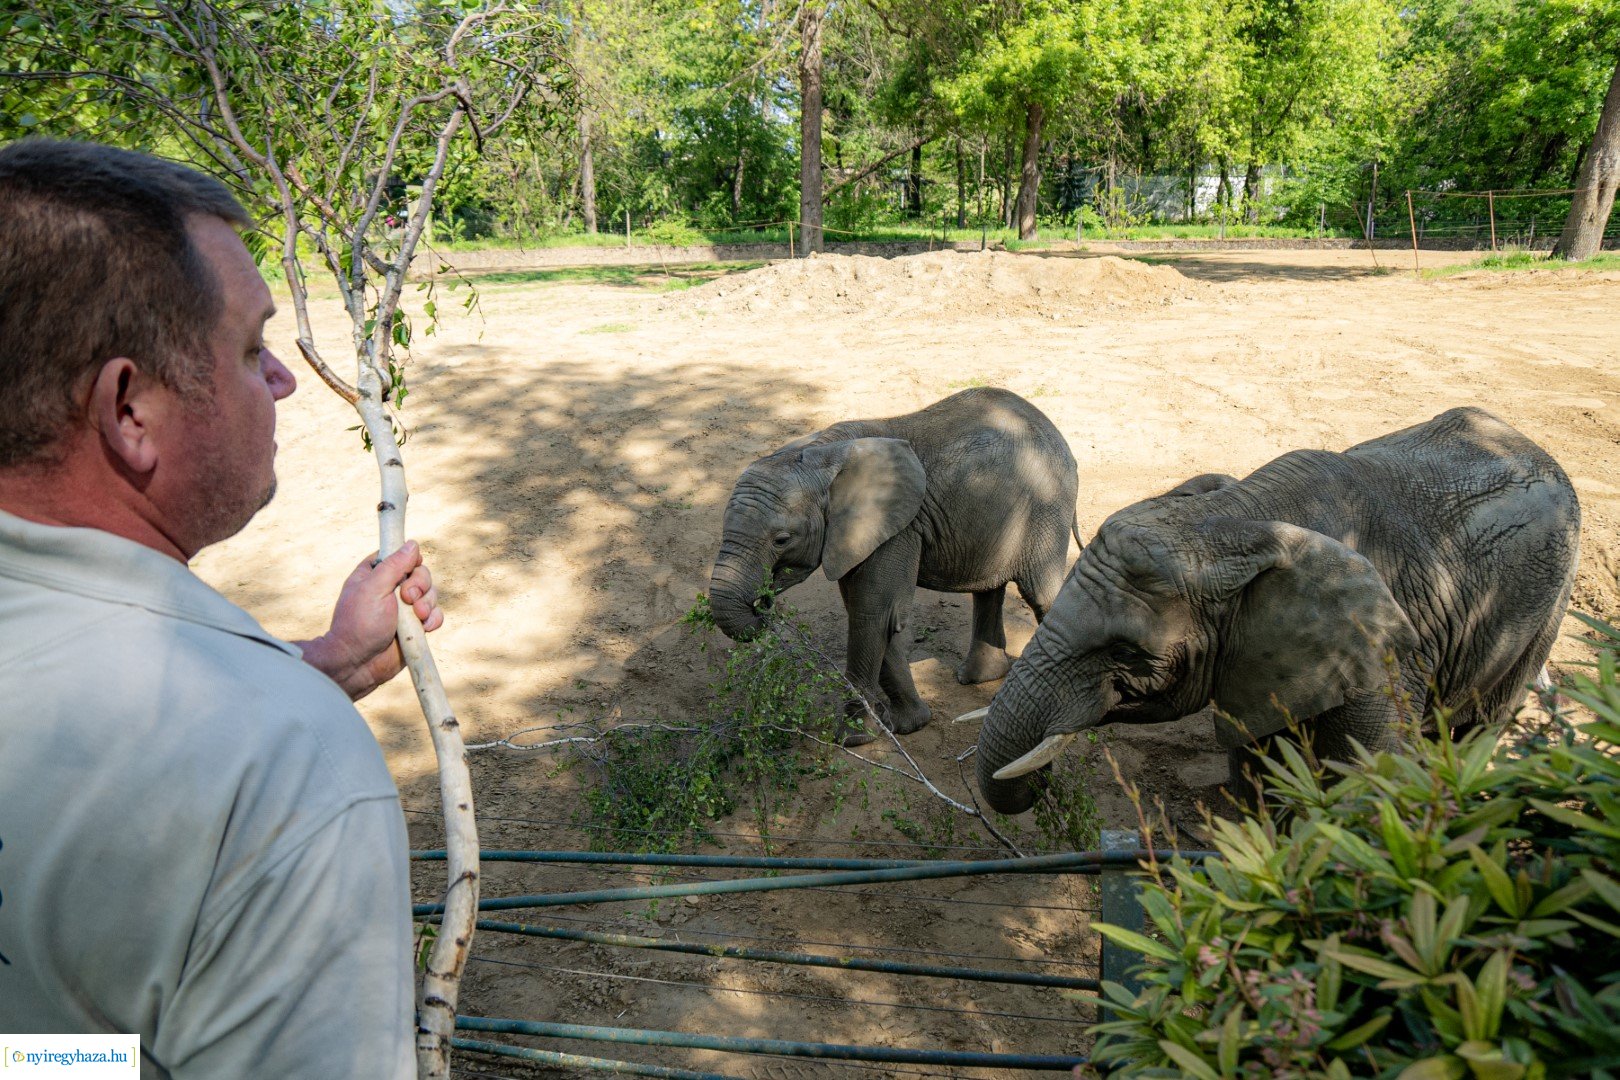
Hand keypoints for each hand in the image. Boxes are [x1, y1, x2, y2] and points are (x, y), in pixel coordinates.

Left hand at [297, 541, 443, 699]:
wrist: (359, 663)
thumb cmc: (359, 624)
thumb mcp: (373, 589)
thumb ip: (394, 566)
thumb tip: (412, 544)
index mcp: (376, 574)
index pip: (402, 555)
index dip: (410, 562)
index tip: (406, 572)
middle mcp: (392, 588)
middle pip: (421, 573)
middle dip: (421, 586)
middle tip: (408, 599)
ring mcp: (406, 608)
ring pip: (432, 593)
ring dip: (428, 604)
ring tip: (416, 618)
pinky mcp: (417, 626)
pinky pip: (436, 615)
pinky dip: (433, 620)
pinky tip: (423, 628)